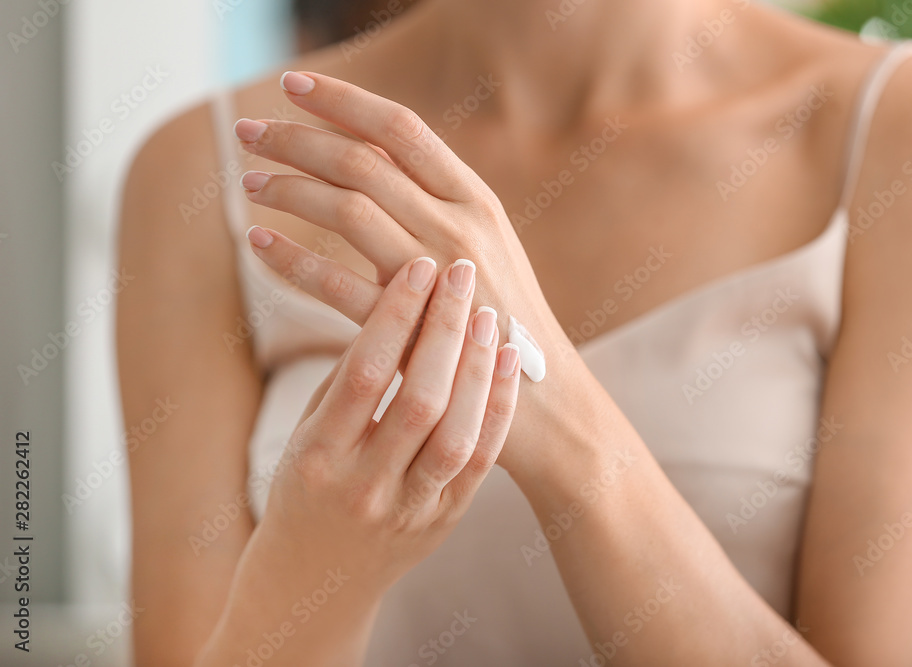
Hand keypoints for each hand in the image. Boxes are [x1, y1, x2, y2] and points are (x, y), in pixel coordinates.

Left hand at [233, 71, 573, 377]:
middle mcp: (459, 227)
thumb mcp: (485, 247)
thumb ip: (436, 204)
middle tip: (249, 130)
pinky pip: (336, 284)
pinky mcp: (412, 329)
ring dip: (289, 188)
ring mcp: (437, 277)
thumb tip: (373, 159)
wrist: (539, 398)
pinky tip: (258, 244)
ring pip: (348, 209)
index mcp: (477, 200)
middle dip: (298, 138)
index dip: (343, 101)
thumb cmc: (502, 319)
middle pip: (364, 160)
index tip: (294, 85)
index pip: (402, 128)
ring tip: (249, 181)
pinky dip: (291, 259)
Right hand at [266, 255, 517, 586]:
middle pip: (418, 400)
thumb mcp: (302, 439)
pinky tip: (505, 363)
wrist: (314, 582)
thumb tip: (392, 311)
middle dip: (445, 330)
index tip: (418, 267)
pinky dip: (496, 408)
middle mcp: (364, 487)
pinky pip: (479, 462)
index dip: (395, 316)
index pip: (362, 375)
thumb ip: (343, 385)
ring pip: (457, 434)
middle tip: (461, 273)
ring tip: (487, 315)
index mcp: (316, 458)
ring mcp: (409, 509)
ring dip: (477, 368)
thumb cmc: (302, 493)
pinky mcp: (444, 521)